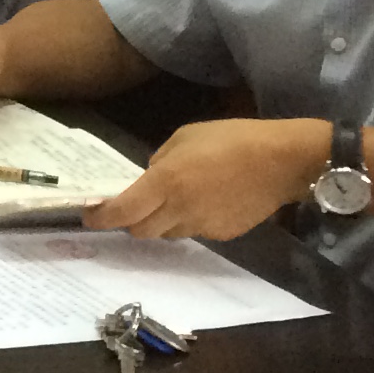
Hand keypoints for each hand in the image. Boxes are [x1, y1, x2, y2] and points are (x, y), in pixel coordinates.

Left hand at [85, 118, 328, 241]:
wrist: (283, 161)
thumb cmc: (232, 138)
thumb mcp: (184, 137)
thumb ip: (160, 162)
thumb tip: (148, 179)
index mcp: (165, 182)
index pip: (122, 212)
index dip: (101, 218)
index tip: (90, 216)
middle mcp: (179, 210)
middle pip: (141, 231)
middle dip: (131, 221)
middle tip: (133, 206)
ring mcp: (202, 225)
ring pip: (168, 234)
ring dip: (162, 222)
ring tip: (176, 200)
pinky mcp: (223, 234)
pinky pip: (196, 232)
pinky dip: (191, 221)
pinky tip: (207, 202)